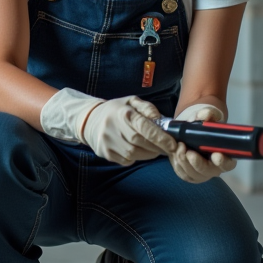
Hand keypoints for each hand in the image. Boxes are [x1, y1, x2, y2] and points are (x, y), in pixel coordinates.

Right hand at [40, 88, 177, 165]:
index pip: (144, 127)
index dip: (160, 137)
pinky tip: (136, 149)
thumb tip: (161, 119)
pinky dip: (136, 157)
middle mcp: (113, 128)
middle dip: (156, 147)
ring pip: (134, 154)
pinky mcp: (105, 153)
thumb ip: (147, 108)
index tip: (172, 144)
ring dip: (148, 154)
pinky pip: (126, 160)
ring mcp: (107, 142)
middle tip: (166, 147)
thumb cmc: (115, 111)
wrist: (89, 120)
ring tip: (153, 148)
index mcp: (122, 113)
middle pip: (140, 143)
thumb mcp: (131, 102)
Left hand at [170, 103, 236, 182]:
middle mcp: (214, 167)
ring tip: (179, 147)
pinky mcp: (187, 173)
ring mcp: (200, 173)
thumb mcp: (207, 117)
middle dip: (197, 163)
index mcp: (225, 156)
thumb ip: (207, 114)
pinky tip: (175, 151)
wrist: (191, 132)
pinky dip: (176, 162)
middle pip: (207, 171)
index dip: (223, 162)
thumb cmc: (204, 127)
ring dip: (183, 161)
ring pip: (192, 173)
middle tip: (189, 152)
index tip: (216, 155)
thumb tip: (204, 116)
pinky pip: (181, 172)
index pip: (228, 164)